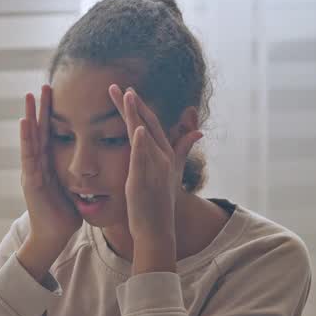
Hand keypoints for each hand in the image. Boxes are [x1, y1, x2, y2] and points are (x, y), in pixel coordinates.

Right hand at [17, 85, 81, 279]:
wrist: (53, 237)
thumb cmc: (64, 216)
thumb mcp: (74, 189)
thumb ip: (80, 175)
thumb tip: (96, 165)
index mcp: (49, 166)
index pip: (52, 135)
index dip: (54, 115)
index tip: (58, 95)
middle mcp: (38, 165)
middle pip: (40, 131)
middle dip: (41, 109)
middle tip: (44, 85)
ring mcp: (32, 172)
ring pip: (31, 139)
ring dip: (30, 116)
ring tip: (30, 96)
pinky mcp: (31, 181)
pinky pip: (29, 156)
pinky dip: (26, 138)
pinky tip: (25, 122)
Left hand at [108, 85, 201, 271]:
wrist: (157, 230)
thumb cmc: (160, 203)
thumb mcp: (173, 173)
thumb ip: (182, 150)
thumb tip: (197, 132)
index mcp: (164, 155)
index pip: (151, 124)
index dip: (140, 107)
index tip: (127, 91)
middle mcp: (162, 157)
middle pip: (147, 123)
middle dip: (133, 104)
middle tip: (118, 86)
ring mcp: (154, 168)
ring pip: (144, 134)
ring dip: (135, 113)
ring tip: (126, 94)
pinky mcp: (144, 180)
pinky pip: (143, 158)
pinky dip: (141, 142)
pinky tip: (137, 128)